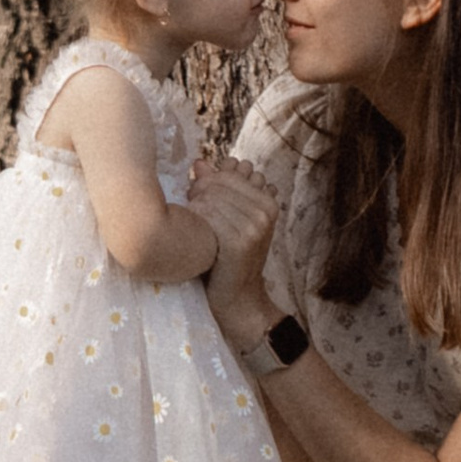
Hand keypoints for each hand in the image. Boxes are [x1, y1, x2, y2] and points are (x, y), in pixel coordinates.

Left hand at [193, 157, 280, 338]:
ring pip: (213, 198)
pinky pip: (209, 218)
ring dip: (195, 208)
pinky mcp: (241, 241)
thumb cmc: (227, 257)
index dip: (209, 179)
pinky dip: (195, 222)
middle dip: (200, 191)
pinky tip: (193, 234)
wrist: (238, 299)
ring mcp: (256, 224)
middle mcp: (266, 208)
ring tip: (191, 224)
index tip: (198, 195)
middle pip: (221, 182)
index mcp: (268, 199)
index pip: (232, 169)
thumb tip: (198, 163)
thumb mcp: (229, 218)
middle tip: (191, 209)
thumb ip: (218, 188)